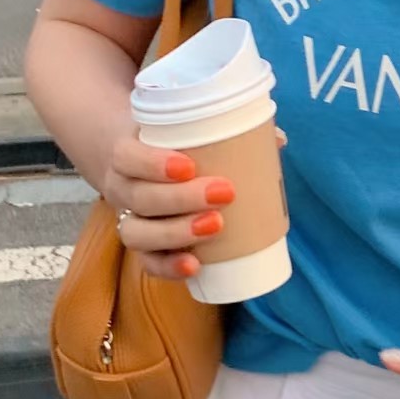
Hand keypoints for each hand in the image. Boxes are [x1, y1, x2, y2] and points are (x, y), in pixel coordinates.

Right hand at [101, 125, 285, 280]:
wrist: (140, 166)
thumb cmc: (171, 147)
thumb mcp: (186, 131)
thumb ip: (228, 132)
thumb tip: (277, 140)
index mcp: (127, 155)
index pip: (126, 157)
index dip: (152, 163)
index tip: (189, 166)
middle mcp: (122, 189)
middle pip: (140, 198)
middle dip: (181, 199)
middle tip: (225, 193)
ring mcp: (129, 220)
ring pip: (137, 234)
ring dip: (176, 233)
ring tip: (217, 225)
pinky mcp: (143, 248)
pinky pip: (147, 263)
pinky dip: (168, 267)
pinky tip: (194, 266)